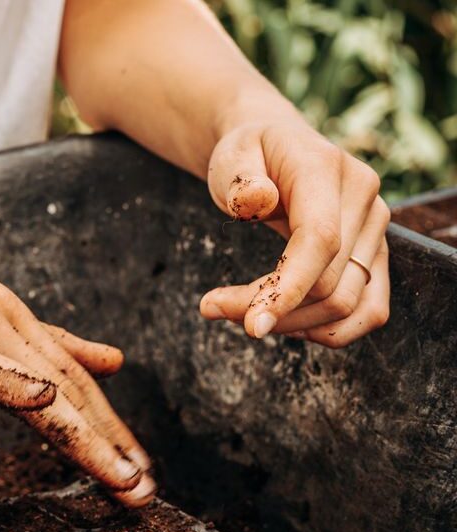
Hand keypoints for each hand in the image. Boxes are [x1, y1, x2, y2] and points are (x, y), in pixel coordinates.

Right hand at [0, 264, 154, 505]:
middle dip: (113, 441)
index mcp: (5, 313)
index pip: (72, 374)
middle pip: (70, 385)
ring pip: (41, 389)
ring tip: (124, 482)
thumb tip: (102, 357)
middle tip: (145, 488)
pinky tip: (50, 410)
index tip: (136, 463)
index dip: (109, 422)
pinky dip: (18, 391)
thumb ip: (31, 346)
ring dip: (88, 439)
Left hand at [199, 117, 389, 347]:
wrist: (274, 148)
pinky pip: (366, 311)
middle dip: (270, 310)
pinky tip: (282, 319)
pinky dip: (323, 329)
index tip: (252, 327)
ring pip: (347, 306)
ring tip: (241, 313)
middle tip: (212, 306)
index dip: (288, 290)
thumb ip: (239, 179)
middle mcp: (364, 199)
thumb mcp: (230, 158)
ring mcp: (376, 229)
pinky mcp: (375, 254)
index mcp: (326, 170)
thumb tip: (254, 202)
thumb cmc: (247, 156)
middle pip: (329, 285)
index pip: (320, 241)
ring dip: (292, 324)